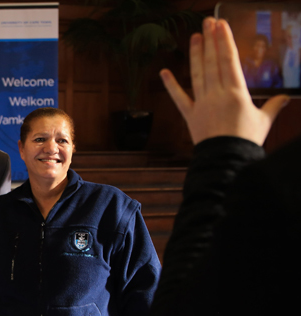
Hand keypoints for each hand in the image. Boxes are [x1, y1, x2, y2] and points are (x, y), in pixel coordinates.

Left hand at [159, 17, 287, 145]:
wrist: (226, 159)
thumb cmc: (245, 141)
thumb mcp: (263, 121)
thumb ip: (272, 106)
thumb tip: (285, 97)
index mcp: (236, 92)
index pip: (229, 60)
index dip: (224, 41)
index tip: (221, 25)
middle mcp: (216, 94)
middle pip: (213, 62)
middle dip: (211, 40)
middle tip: (208, 22)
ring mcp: (201, 104)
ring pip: (197, 74)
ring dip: (196, 54)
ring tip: (195, 37)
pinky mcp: (190, 115)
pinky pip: (178, 98)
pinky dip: (171, 85)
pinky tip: (164, 72)